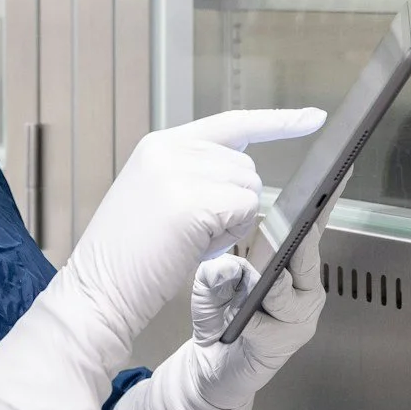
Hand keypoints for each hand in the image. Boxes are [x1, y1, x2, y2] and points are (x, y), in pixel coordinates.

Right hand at [62, 108, 324, 357]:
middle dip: (234, 204)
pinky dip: (228, 236)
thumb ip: (195, 175)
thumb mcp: (157, 197)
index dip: (278, 121)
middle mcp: (168, 150)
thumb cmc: (128, 259)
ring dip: (232, 223)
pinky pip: (243, 211)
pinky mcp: (190, 202)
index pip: (232, 123)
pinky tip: (193, 247)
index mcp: (160, 145)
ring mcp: (178, 173)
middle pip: (247, 167)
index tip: (314, 117)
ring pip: (249, 190)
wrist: (96, 292)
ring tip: (187, 239)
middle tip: (191, 231)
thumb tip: (246, 176)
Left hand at [102, 225, 329, 409]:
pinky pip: (271, 326)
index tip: (331, 181)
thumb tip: (232, 267)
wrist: (213, 366)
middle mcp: (304, 290)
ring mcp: (298, 318)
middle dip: (298, 243)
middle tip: (292, 227)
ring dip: (273, 287)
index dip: (321, 207)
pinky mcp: (284, 343)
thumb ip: (218, 269)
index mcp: (293, 266)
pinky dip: (254, 320)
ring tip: (258, 282)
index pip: (310, 230)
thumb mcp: (212, 283)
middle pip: (307, 259)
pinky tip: (242, 320)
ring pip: (290, 293)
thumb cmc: (220, 317)